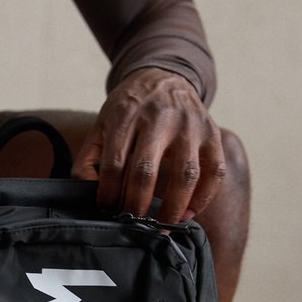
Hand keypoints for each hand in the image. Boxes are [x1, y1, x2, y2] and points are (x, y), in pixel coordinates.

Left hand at [71, 68, 225, 222]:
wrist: (164, 77)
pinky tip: (189, 212)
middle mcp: (159, 118)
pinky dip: (204, 197)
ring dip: (173, 207)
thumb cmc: (128, 109)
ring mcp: (189, 125)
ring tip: (163, 225)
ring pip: (185, 174)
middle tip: (133, 224)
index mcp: (125, 116)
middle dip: (137, 205)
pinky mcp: (212, 132)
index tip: (108, 210)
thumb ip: (88, 158)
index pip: (114, 164)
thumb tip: (86, 193)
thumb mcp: (101, 124)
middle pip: (146, 172)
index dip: (110, 194)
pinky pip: (215, 171)